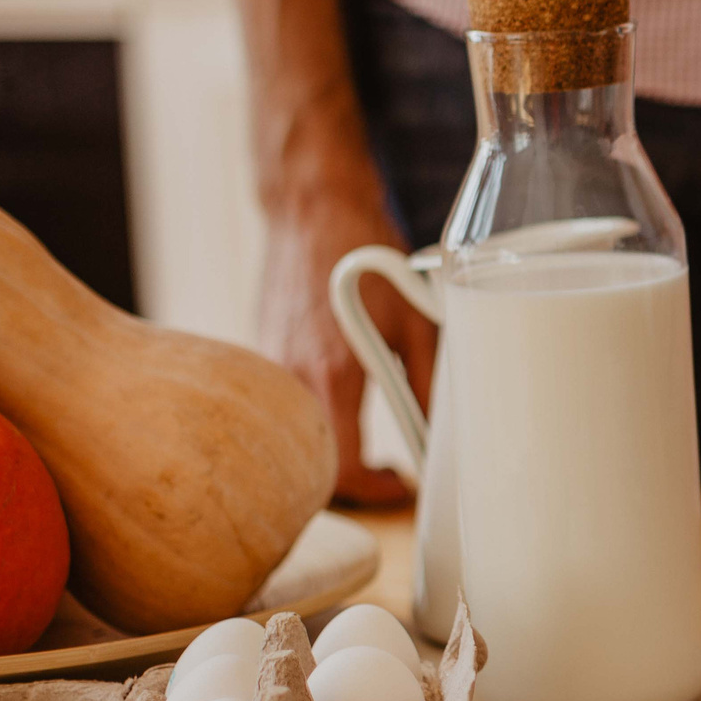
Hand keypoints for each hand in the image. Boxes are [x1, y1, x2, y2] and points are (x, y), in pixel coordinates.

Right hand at [257, 176, 436, 505]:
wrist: (312, 208)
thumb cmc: (365, 252)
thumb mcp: (416, 319)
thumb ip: (426, 383)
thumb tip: (438, 433)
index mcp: (332, 375)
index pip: (341, 469)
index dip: (375, 492)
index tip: (403, 484)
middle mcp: (290, 378)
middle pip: (314, 464)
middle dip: (355, 481)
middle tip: (391, 469)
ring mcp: (268, 366)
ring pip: (297, 438)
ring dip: (334, 451)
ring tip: (373, 441)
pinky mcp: (261, 354)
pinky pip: (286, 406)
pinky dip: (316, 420)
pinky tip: (344, 403)